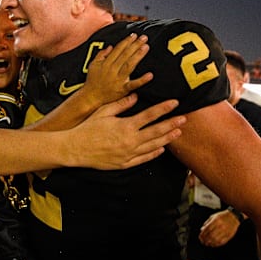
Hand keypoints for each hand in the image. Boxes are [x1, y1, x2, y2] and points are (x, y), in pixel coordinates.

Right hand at [70, 96, 185, 169]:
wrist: (76, 149)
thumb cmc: (87, 128)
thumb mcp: (103, 112)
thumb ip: (121, 104)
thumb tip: (135, 96)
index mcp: (125, 126)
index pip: (150, 115)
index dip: (163, 108)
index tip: (174, 103)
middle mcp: (130, 140)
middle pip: (156, 131)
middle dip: (171, 124)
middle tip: (184, 118)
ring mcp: (128, 153)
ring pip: (153, 146)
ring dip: (167, 138)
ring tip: (178, 132)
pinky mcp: (124, 163)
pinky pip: (143, 158)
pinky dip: (154, 154)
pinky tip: (162, 149)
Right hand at [78, 33, 152, 106]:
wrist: (91, 97)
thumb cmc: (92, 81)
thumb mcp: (93, 65)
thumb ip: (101, 54)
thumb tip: (110, 46)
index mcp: (106, 63)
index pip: (118, 49)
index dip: (126, 41)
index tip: (134, 35)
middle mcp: (112, 69)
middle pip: (125, 55)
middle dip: (135, 45)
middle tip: (144, 38)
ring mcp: (118, 79)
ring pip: (129, 65)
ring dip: (138, 55)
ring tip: (146, 47)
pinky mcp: (122, 89)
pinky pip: (133, 84)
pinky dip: (142, 80)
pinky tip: (150, 75)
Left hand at [198, 209, 240, 246]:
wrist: (234, 216)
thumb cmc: (222, 216)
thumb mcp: (213, 216)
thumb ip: (207, 223)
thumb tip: (201, 230)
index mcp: (216, 221)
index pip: (207, 229)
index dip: (203, 234)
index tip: (200, 237)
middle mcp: (221, 226)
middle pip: (211, 235)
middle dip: (205, 240)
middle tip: (202, 242)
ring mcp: (225, 231)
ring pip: (216, 239)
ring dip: (210, 243)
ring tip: (207, 244)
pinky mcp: (229, 235)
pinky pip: (222, 242)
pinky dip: (217, 244)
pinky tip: (213, 244)